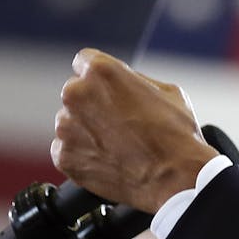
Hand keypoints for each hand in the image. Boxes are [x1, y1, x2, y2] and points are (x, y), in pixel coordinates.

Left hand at [51, 48, 218, 212]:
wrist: (173, 177)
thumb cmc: (175, 133)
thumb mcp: (165, 91)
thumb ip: (133, 81)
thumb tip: (122, 83)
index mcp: (100, 71)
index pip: (84, 62)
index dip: (100, 78)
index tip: (107, 90)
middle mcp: (76, 94)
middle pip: (76, 92)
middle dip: (92, 103)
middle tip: (117, 121)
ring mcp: (67, 127)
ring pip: (70, 121)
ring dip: (86, 129)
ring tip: (115, 144)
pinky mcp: (63, 156)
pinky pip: (66, 149)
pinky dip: (82, 154)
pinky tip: (107, 159)